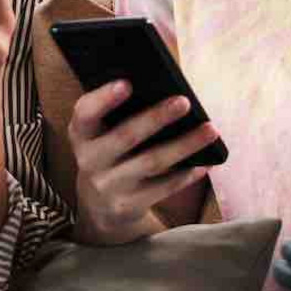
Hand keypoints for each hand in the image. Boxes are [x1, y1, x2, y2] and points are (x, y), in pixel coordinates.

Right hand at [68, 81, 220, 243]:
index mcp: (81, 134)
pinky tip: (204, 162)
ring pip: (152, 162)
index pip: (85, 113)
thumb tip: (161, 88)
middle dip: (156, 118)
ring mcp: (109, 186)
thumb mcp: (99, 132)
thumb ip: (117, 112)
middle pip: (126, 136)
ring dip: (184, 145)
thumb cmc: (108, 150)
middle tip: (184, 101)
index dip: (104, 98)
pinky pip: (163, 188)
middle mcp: (90, 160)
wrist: (99, 205)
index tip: (127, 83)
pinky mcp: (128, 206)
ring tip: (210, 129)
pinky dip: (186, 175)